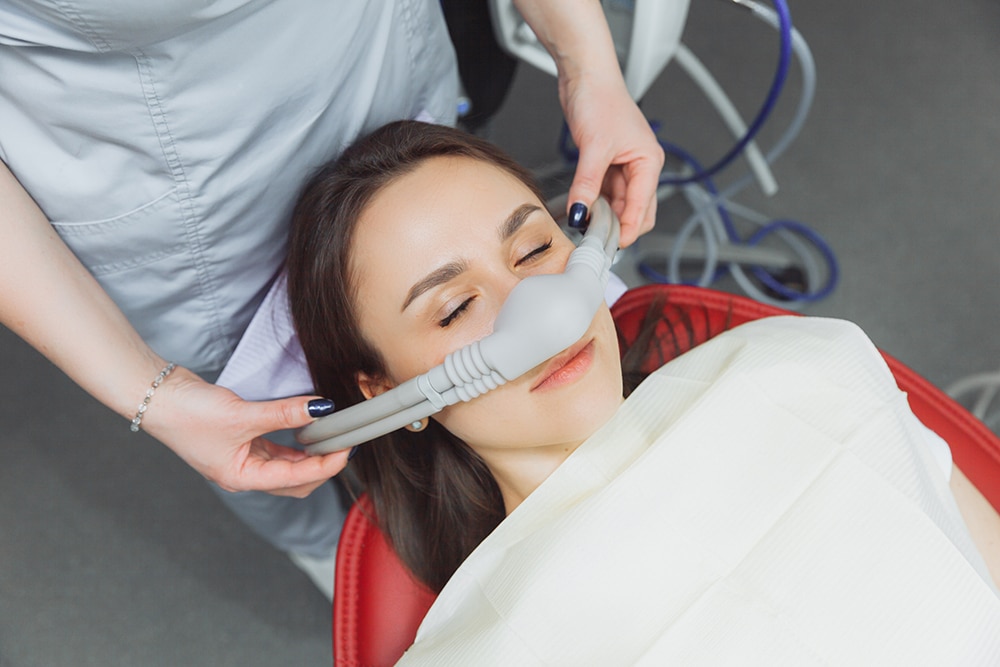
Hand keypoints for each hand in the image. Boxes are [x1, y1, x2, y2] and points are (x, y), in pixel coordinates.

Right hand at [142, 366, 348, 496]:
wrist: (156, 395)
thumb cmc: (188, 413)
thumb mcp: (243, 414)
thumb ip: (284, 412)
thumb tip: (321, 409)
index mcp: (242, 478)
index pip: (296, 479)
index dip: (325, 465)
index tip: (346, 447)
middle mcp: (244, 473)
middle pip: (295, 480)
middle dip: (321, 465)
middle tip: (343, 443)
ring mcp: (243, 458)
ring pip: (287, 464)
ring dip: (309, 453)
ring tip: (331, 435)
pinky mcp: (241, 440)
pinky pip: (276, 447)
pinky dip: (294, 441)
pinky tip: (307, 428)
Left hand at [560, 75, 663, 246]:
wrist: (585, 76)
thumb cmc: (601, 99)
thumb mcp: (594, 148)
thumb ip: (587, 184)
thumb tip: (580, 213)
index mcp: (649, 162)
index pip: (643, 208)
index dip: (628, 230)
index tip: (612, 247)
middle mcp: (641, 166)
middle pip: (636, 210)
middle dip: (618, 226)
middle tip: (596, 242)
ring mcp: (624, 166)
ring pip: (618, 203)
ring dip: (604, 216)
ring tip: (585, 227)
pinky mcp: (607, 163)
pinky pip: (604, 192)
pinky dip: (595, 203)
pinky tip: (582, 210)